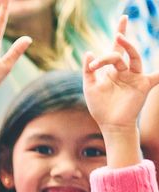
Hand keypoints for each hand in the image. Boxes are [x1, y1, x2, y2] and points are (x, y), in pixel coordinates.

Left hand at [83, 17, 158, 132]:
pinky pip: (155, 77)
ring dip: (128, 49)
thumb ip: (88, 70)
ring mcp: (134, 77)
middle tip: (115, 37)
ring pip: (134, 58)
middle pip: (123, 51)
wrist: (110, 124)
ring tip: (120, 39)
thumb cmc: (100, 106)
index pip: (115, 48)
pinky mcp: (142, 86)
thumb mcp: (89, 86)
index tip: (124, 18)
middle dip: (120, 42)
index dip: (120, 33)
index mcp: (112, 69)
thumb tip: (89, 52)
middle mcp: (124, 70)